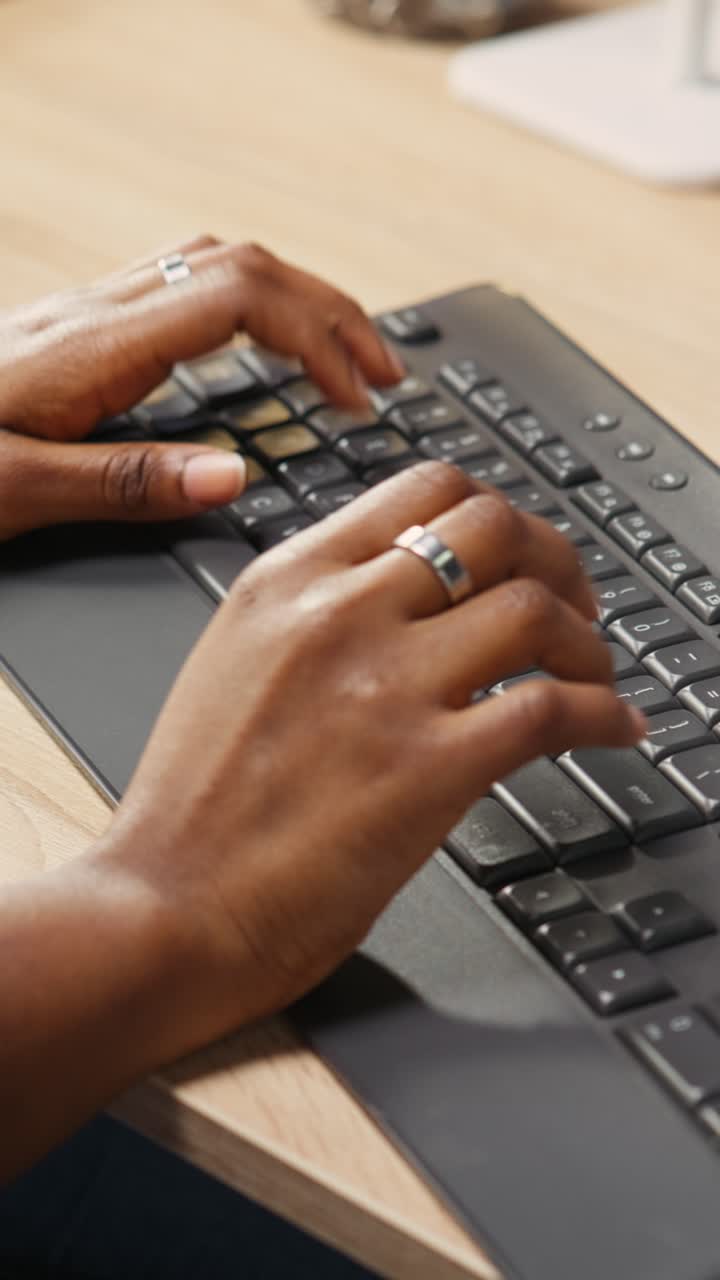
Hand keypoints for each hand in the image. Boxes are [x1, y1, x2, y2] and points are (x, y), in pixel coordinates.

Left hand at [0, 234, 402, 540]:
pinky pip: (189, 291)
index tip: (362, 393)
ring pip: (218, 266)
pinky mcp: (84, 333)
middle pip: (243, 264)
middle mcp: (100, 314)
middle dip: (330, 310)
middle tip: (385, 373)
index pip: (239, 296)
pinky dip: (252, 313)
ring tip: (345, 356)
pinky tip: (262, 356)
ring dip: (296, 300)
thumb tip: (235, 475)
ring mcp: (92, 316)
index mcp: (95, 345)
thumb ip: (128, 483)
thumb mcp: (18, 491)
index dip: (318, 333)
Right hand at [95, 463, 644, 1058]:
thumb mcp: (239, 664)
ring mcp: (383, 685)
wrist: (165, 906)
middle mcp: (339, 613)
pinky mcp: (426, 766)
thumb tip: (419, 610)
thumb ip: (322, 618)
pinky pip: (551, 708)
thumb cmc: (194, 807)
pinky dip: (602, 714)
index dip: (499, 514)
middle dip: (557, 560)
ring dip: (587, 643)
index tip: (522, 555)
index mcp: (288, 580)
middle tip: (577, 607)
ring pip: (534, 608)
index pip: (425, 489)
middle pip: (495, 528)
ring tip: (596, 678)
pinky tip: (611, 731)